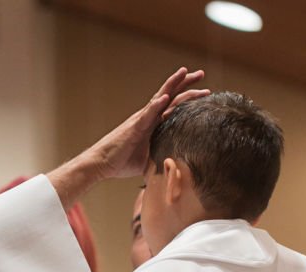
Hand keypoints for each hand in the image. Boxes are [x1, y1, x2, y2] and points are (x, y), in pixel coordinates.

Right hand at [47, 67, 207, 208]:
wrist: (101, 164)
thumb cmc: (121, 162)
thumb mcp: (148, 159)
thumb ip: (162, 156)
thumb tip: (177, 165)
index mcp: (153, 124)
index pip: (173, 106)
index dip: (188, 96)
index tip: (205, 90)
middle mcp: (148, 117)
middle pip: (170, 95)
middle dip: (186, 84)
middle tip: (201, 72)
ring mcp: (141, 120)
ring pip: (160, 98)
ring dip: (173, 85)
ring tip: (186, 72)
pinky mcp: (133, 128)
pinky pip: (147, 115)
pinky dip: (156, 105)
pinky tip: (165, 97)